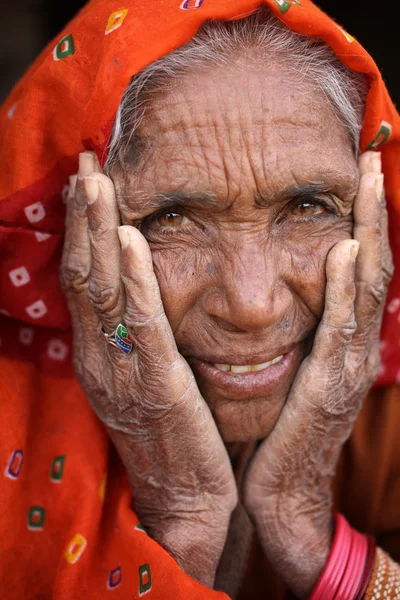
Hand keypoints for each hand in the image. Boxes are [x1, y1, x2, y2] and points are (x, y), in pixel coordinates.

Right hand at [60, 152, 236, 586]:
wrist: (185, 496)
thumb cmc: (170, 431)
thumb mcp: (145, 376)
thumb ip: (139, 335)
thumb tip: (143, 287)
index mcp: (99, 353)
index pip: (83, 279)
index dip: (81, 228)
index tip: (86, 182)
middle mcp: (100, 355)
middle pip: (83, 273)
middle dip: (82, 215)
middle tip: (86, 163)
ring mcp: (121, 369)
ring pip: (101, 290)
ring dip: (96, 231)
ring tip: (95, 181)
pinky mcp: (155, 384)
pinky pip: (140, 324)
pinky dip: (132, 279)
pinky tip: (128, 238)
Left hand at [243, 151, 393, 597]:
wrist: (283, 485)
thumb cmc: (286, 424)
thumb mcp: (300, 367)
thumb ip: (308, 329)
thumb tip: (304, 286)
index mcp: (345, 337)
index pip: (360, 266)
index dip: (363, 220)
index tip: (358, 173)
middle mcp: (356, 342)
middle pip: (371, 264)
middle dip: (372, 210)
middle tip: (371, 160)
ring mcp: (349, 362)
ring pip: (366, 285)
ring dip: (367, 232)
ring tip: (366, 182)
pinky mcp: (330, 383)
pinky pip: (342, 326)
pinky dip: (346, 287)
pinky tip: (345, 250)